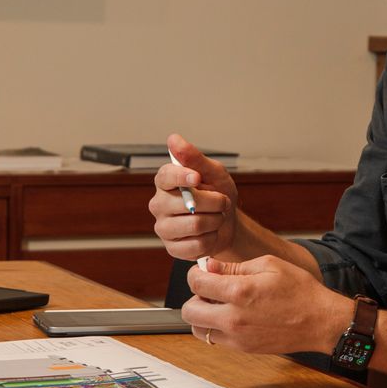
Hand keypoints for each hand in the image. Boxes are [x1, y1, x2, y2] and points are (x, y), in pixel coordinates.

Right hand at [150, 133, 241, 260]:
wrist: (227, 224)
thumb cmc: (217, 193)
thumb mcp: (213, 172)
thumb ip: (194, 158)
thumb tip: (173, 139)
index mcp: (165, 182)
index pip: (165, 176)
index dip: (181, 177)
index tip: (197, 178)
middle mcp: (159, 204)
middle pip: (187, 204)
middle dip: (215, 203)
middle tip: (221, 202)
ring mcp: (163, 228)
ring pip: (195, 225)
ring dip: (216, 221)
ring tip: (217, 217)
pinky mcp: (172, 249)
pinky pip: (197, 246)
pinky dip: (212, 239)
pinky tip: (211, 234)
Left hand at [180, 255, 352, 354]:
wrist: (321, 321)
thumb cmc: (300, 291)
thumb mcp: (269, 265)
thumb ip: (234, 267)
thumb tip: (209, 266)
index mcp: (239, 292)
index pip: (196, 282)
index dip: (196, 273)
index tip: (203, 272)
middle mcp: (233, 318)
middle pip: (189, 310)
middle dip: (195, 296)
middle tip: (210, 289)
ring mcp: (237, 337)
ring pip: (198, 330)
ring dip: (202, 315)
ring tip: (220, 305)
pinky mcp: (243, 348)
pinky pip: (215, 340)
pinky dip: (216, 328)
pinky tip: (233, 317)